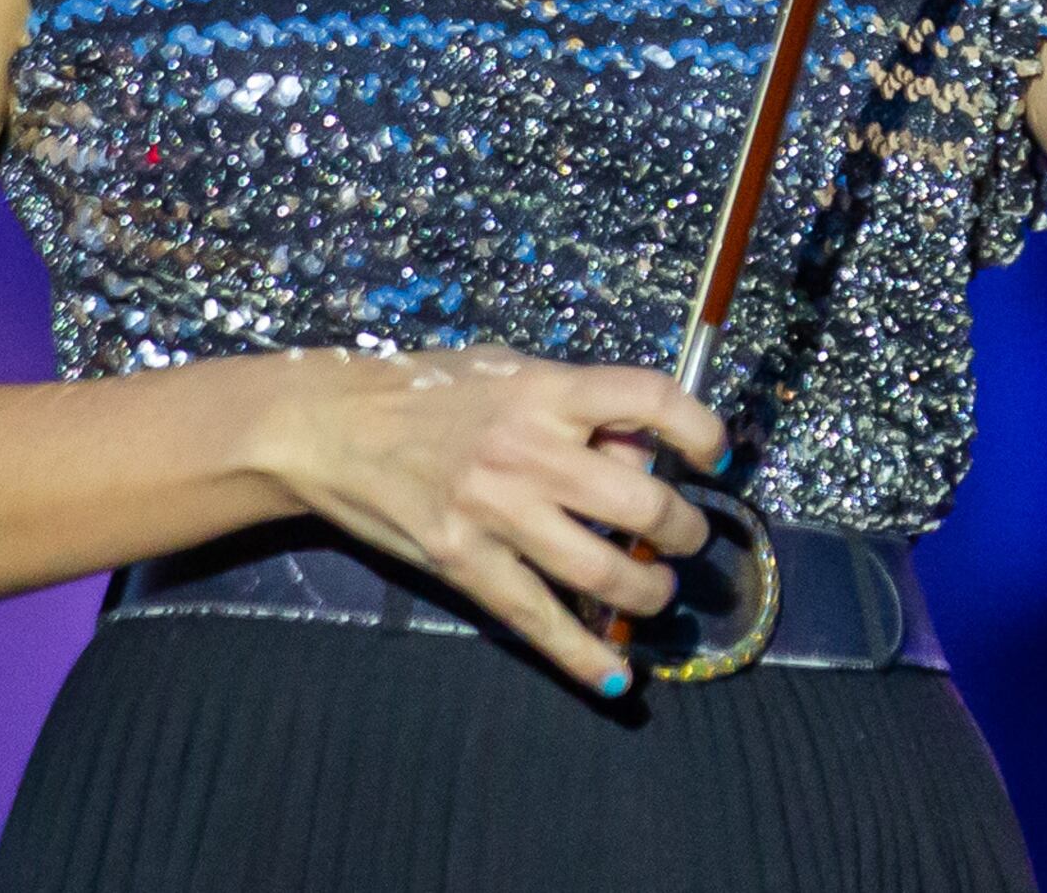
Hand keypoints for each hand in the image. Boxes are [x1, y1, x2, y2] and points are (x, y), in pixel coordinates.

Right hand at [255, 345, 728, 693]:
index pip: (649, 399)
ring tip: (658, 591)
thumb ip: (574, 401)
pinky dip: (583, 656)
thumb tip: (639, 448)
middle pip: (641, 503)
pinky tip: (617, 676)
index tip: (716, 454)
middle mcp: (528, 451)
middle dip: (684, 528)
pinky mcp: (464, 563)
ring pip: (602, 571)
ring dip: (648, 591)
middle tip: (690, 537)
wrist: (330, 427)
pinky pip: (537, 620)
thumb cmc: (426, 390)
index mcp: (545, 391)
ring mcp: (496, 513)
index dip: (699, 428)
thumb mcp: (508, 370)